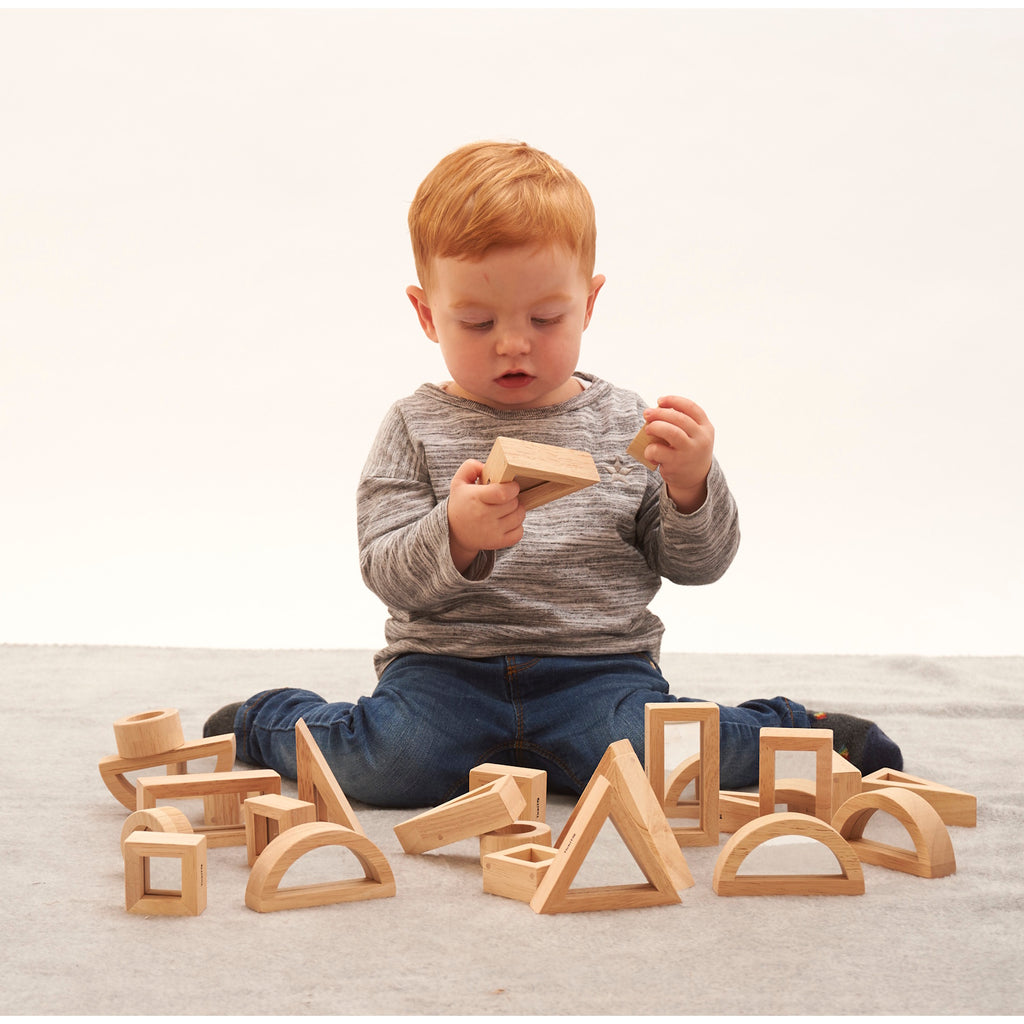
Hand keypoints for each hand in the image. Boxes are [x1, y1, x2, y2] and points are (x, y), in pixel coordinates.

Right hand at [447, 460, 525, 572]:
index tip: (511, 486)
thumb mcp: (458, 482)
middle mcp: (483, 516)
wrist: (453, 532)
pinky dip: (518, 526)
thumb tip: (486, 466)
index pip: (502, 493)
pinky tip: (508, 521)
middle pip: (513, 503)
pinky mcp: (497, 542)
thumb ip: (470, 467)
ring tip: (507, 508)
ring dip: (517, 510)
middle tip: (506, 498)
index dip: (512, 488)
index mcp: (475, 498)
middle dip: (514, 498)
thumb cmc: (461, 503)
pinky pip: (519, 532)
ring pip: (519, 517)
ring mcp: (491, 532)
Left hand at [641, 396, 714, 512]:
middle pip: (678, 418)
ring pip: (670, 431)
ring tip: (648, 429)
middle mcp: (701, 439)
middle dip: (659, 413)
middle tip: (647, 414)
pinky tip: (651, 453)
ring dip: (655, 427)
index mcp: (706, 428)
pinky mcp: (676, 464)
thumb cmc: (689, 450)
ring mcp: (689, 452)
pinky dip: (649, 449)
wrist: (695, 478)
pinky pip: (657, 450)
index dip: (674, 401)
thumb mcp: (694, 435)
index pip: (691, 408)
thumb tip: (655, 411)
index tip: (660, 400)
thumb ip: (682, 423)